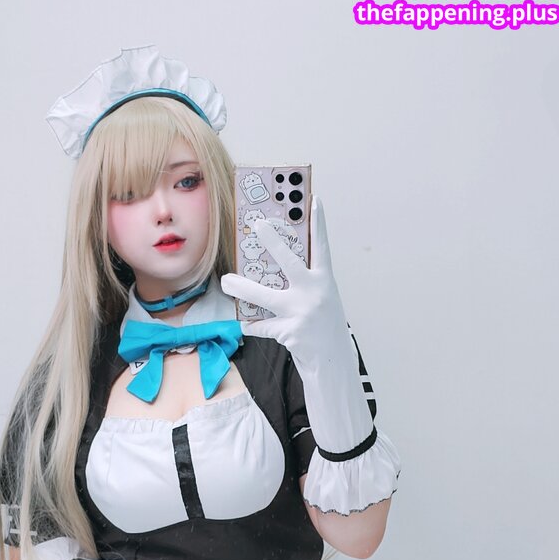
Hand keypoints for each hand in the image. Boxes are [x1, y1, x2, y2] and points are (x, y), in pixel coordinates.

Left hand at [221, 195, 353, 370]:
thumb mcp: (321, 298)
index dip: (318, 222)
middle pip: (289, 261)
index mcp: (324, 281)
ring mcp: (301, 312)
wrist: (332, 361)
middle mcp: (314, 293)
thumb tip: (272, 269)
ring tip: (226, 281)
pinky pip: (262, 325)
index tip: (312, 199)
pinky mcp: (289, 331)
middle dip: (272, 241)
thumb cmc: (323, 326)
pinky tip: (245, 324)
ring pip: (264, 297)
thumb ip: (303, 283)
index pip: (321, 246)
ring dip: (242, 288)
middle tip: (256, 225)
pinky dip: (252, 325)